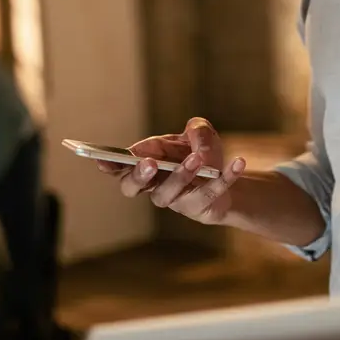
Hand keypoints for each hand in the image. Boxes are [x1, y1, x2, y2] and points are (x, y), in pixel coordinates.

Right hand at [97, 117, 246, 224]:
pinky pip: (210, 193)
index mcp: (146, 163)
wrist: (227, 175)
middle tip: (150, 164)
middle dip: (138, 176)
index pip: (119, 167)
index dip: (108, 165)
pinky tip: (238, 163)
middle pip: (132, 187)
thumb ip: (196, 130)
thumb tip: (196, 149)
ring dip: (181, 175)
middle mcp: (154, 185)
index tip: (101, 160)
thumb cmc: (201, 151)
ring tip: (197, 159)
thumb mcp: (200, 132)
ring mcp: (175, 200)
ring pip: (168, 194)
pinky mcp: (200, 208)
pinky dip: (226, 176)